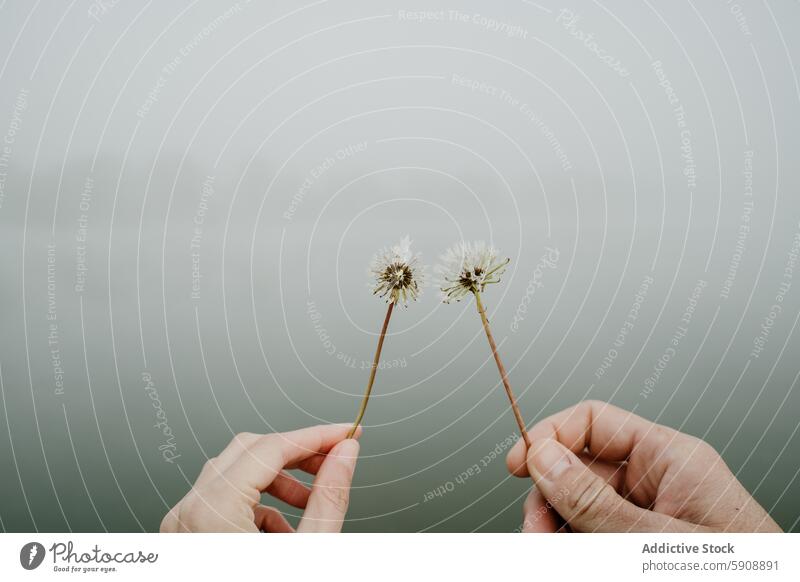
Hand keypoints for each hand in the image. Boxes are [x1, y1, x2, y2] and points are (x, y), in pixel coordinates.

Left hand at [161, 424, 359, 531]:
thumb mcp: (310, 554)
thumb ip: (329, 498)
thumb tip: (345, 454)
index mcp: (211, 514)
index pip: (271, 448)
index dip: (317, 435)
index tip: (348, 433)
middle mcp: (188, 515)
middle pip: (249, 451)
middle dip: (298, 453)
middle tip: (335, 459)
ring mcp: (182, 527)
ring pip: (234, 474)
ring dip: (279, 480)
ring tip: (312, 501)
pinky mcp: (186, 538)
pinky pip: (222, 502)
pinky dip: (258, 506)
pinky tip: (285, 529)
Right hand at [506, 400, 780, 532]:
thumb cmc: (736, 574)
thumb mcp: (653, 539)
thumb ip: (594, 500)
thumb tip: (543, 457)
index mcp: (671, 459)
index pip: (594, 422)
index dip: (550, 436)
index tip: (517, 464)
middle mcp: (658, 484)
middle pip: (578, 470)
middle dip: (548, 498)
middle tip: (535, 534)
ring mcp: (649, 518)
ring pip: (579, 508)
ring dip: (556, 529)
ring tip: (549, 551)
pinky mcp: (640, 547)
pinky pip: (592, 534)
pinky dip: (573, 543)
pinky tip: (568, 556)